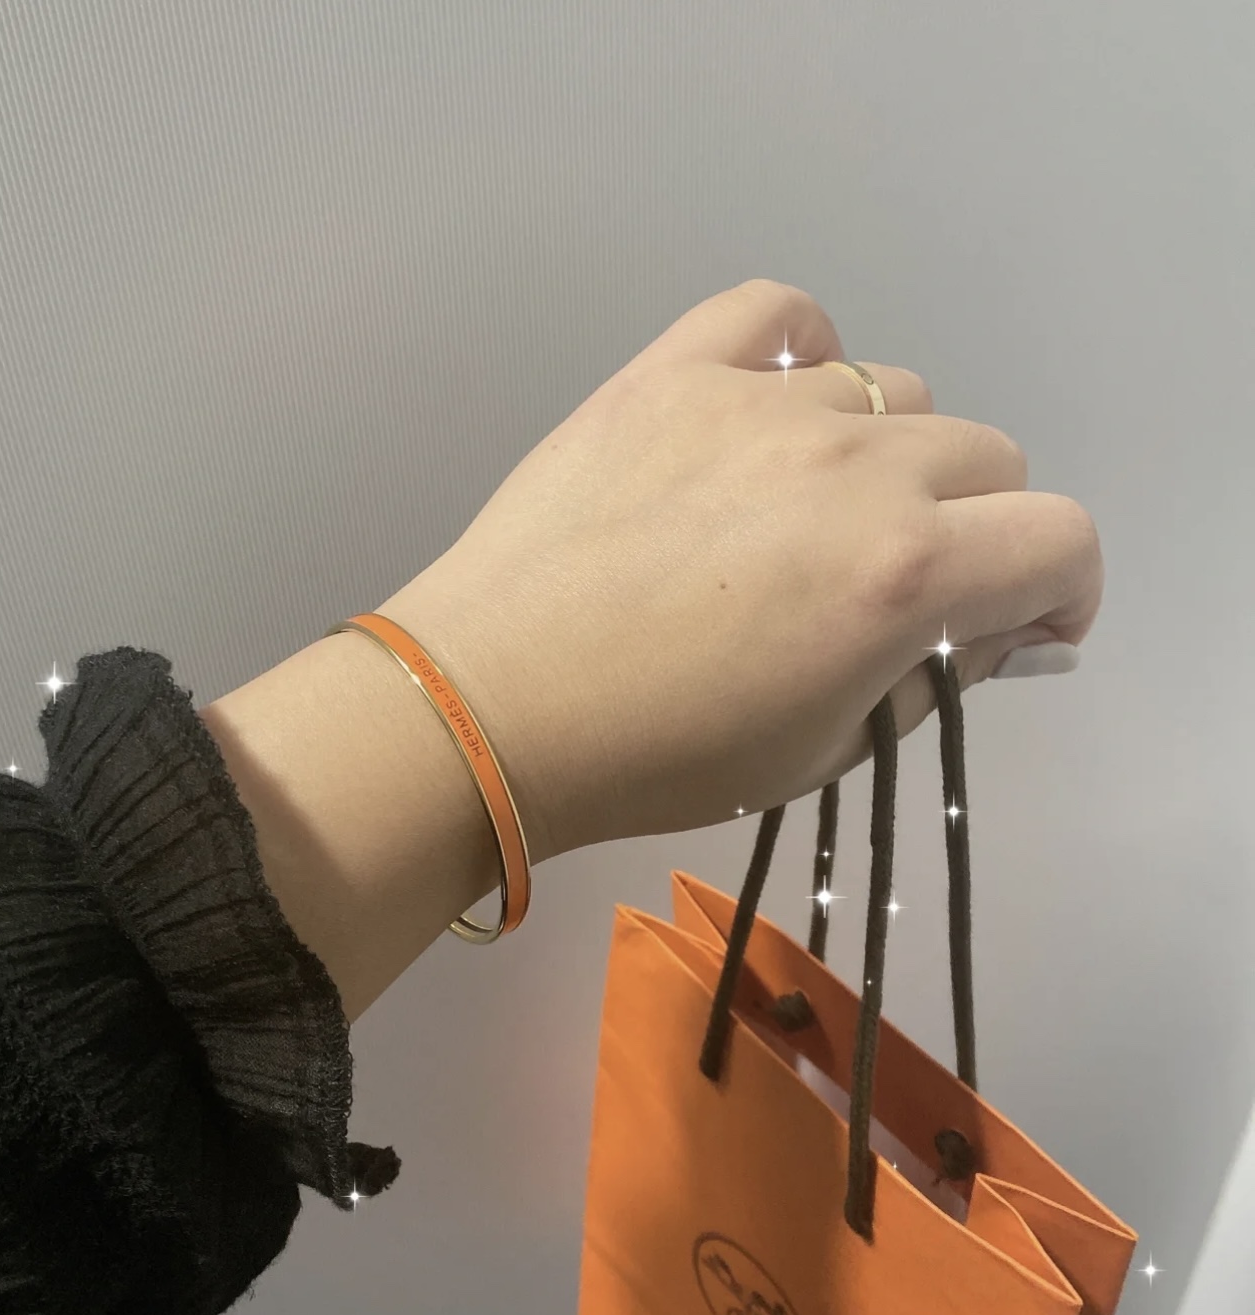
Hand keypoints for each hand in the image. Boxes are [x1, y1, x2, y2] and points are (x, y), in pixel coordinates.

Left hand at [385, 279, 1102, 864]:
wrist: (492, 707)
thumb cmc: (660, 758)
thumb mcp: (823, 750)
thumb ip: (930, 677)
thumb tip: (995, 627)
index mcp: (902, 575)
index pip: (1061, 539)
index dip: (1063, 588)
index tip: (1022, 623)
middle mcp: (855, 468)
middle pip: (987, 457)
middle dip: (974, 528)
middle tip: (900, 584)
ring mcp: (761, 404)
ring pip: (897, 392)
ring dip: (889, 455)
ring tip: (813, 509)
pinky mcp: (674, 370)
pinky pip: (780, 314)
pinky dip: (801, 354)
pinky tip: (769, 411)